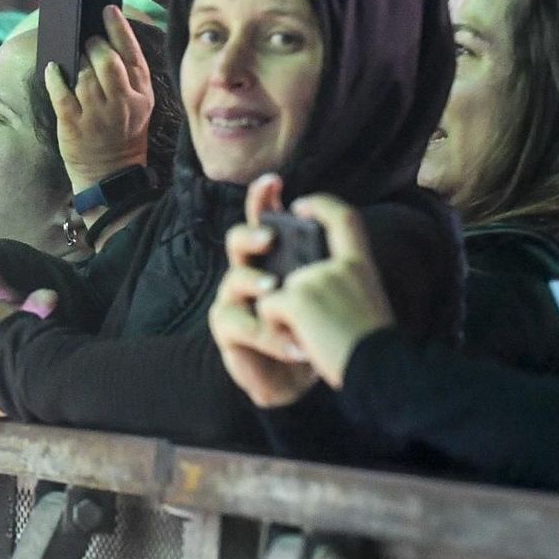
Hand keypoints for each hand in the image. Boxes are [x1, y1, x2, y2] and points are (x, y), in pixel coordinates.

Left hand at [48, 4, 153, 189]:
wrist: (111, 175)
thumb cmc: (124, 134)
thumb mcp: (140, 105)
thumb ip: (130, 76)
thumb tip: (109, 40)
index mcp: (140, 93)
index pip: (132, 53)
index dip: (118, 27)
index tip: (107, 9)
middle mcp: (121, 102)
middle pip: (106, 59)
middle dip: (93, 44)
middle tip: (87, 42)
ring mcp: (97, 114)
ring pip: (83, 72)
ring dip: (76, 60)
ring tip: (75, 62)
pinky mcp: (74, 124)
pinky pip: (61, 91)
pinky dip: (54, 76)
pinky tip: (53, 69)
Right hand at [210, 176, 320, 405]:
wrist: (308, 377)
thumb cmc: (318, 329)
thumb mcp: (329, 289)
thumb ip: (326, 254)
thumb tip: (319, 222)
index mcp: (274, 256)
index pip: (264, 218)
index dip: (263, 196)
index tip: (274, 181)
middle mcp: (250, 272)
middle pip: (237, 239)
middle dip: (251, 233)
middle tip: (270, 238)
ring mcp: (235, 299)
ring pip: (234, 278)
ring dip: (255, 281)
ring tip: (274, 290)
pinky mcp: (229, 329)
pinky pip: (239, 322)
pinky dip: (266, 332)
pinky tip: (291, 343)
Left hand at [250, 193, 392, 390]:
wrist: (379, 371)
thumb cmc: (374, 350)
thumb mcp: (366, 304)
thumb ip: (340, 283)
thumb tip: (301, 280)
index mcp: (361, 265)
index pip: (345, 218)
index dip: (321, 205)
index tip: (301, 205)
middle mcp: (339, 265)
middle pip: (295, 264)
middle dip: (281, 280)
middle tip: (294, 300)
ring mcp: (315, 278)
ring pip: (277, 291)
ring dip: (285, 318)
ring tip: (314, 340)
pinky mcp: (295, 298)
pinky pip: (268, 308)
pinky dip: (275, 330)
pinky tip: (300, 346)